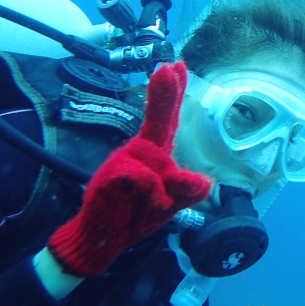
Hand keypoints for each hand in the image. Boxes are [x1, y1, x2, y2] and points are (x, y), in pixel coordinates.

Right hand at [48, 61, 211, 276]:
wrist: (100, 239)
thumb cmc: (135, 215)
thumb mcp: (170, 205)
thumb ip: (185, 191)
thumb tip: (204, 181)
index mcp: (154, 154)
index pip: (167, 120)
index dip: (173, 93)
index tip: (178, 66)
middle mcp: (139, 152)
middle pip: (157, 122)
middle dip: (164, 95)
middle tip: (168, 69)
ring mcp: (123, 162)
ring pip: (155, 165)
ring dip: (159, 189)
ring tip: (142, 204)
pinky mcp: (110, 177)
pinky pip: (139, 179)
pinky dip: (144, 193)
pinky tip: (132, 202)